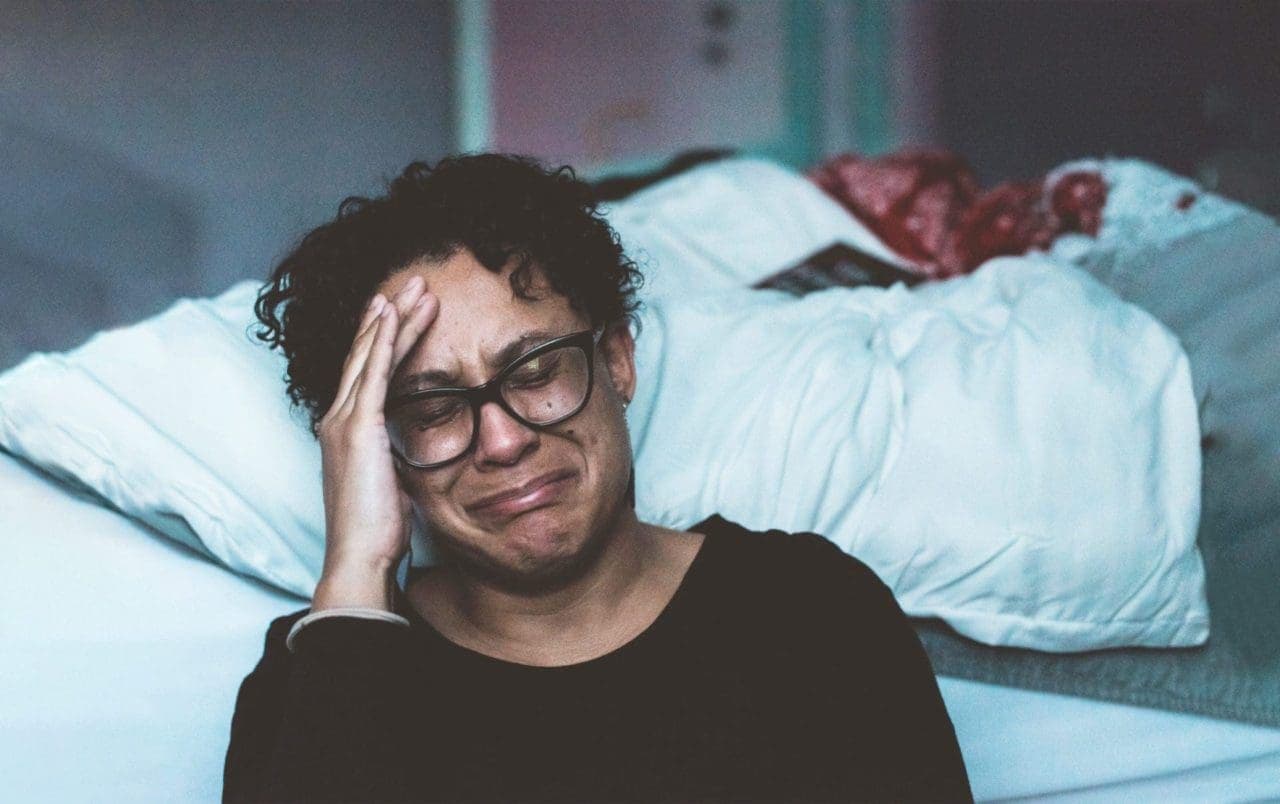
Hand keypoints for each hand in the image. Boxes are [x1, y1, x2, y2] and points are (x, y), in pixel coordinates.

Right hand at [311, 276, 439, 611]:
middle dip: (389, 315)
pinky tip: (397, 313)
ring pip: (371, 354)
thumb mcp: (390, 484)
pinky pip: (374, 371)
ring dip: (394, 317)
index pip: (365, 374)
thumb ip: (394, 458)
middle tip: (412, 283)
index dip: (382, 339)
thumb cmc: (376, 532)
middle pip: (365, 354)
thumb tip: (408, 452)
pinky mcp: (358, 427)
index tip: (400, 311)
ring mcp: (344, 421)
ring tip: (416, 287)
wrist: (359, 558)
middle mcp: (337, 419)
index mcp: (345, 433)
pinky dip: (386, 338)